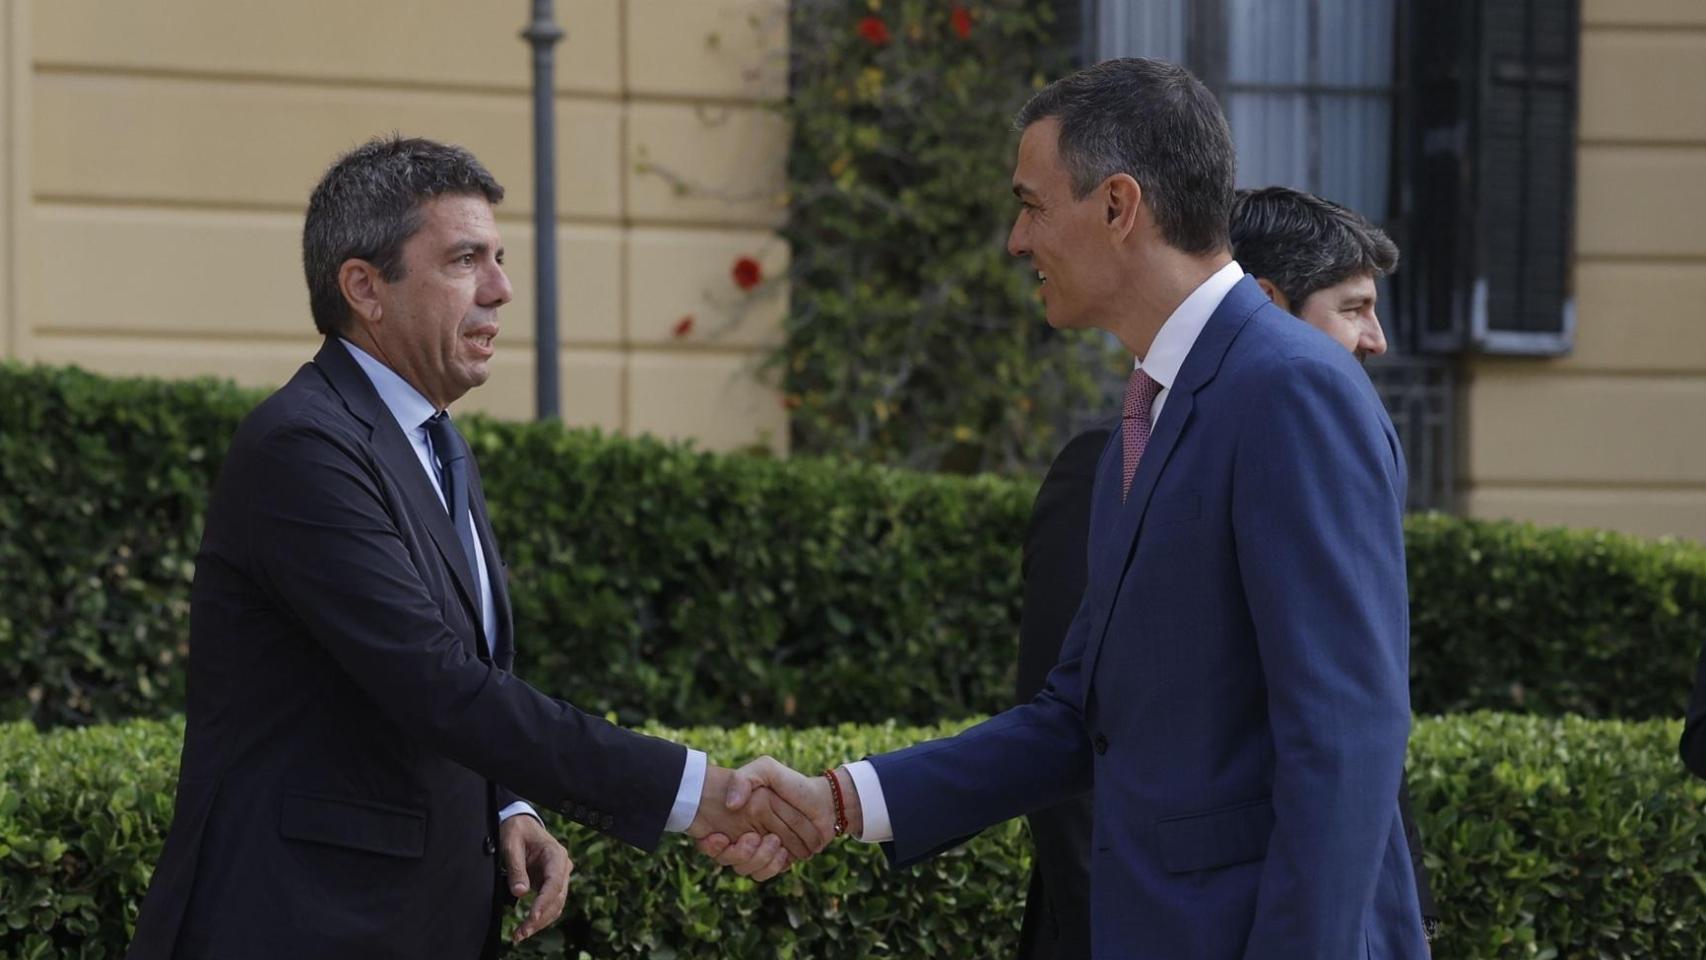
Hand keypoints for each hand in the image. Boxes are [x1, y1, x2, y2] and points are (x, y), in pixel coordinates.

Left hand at [498, 813, 572, 943]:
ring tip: (520, 934)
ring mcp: (558, 877)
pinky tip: (526, 927)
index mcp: (556, 854)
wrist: (521, 824)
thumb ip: (516, 868)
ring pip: (555, 905)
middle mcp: (562, 867)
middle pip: (557, 898)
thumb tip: (520, 893)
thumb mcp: (511, 844)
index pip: (554, 883)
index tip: (531, 918)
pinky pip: (550, 904)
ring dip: (540, 922)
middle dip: (540, 918)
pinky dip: (540, 917)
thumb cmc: (517, 830)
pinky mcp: (550, 884)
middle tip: (521, 933)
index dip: (543, 903)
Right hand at [687, 762, 827, 879]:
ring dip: (759, 859)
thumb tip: (731, 805)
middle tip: (754, 838)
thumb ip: (744, 778)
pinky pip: (762, 874)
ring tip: (776, 842)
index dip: (712, 845)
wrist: (823, 803)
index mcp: (735, 816)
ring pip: (745, 869)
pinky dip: (773, 866)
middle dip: (740, 853)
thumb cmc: (793, 784)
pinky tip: (783, 853)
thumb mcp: (766, 768)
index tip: (719, 838)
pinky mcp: (772, 862)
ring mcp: (757, 849)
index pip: (712, 840)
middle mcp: (742, 833)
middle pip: (727, 858)